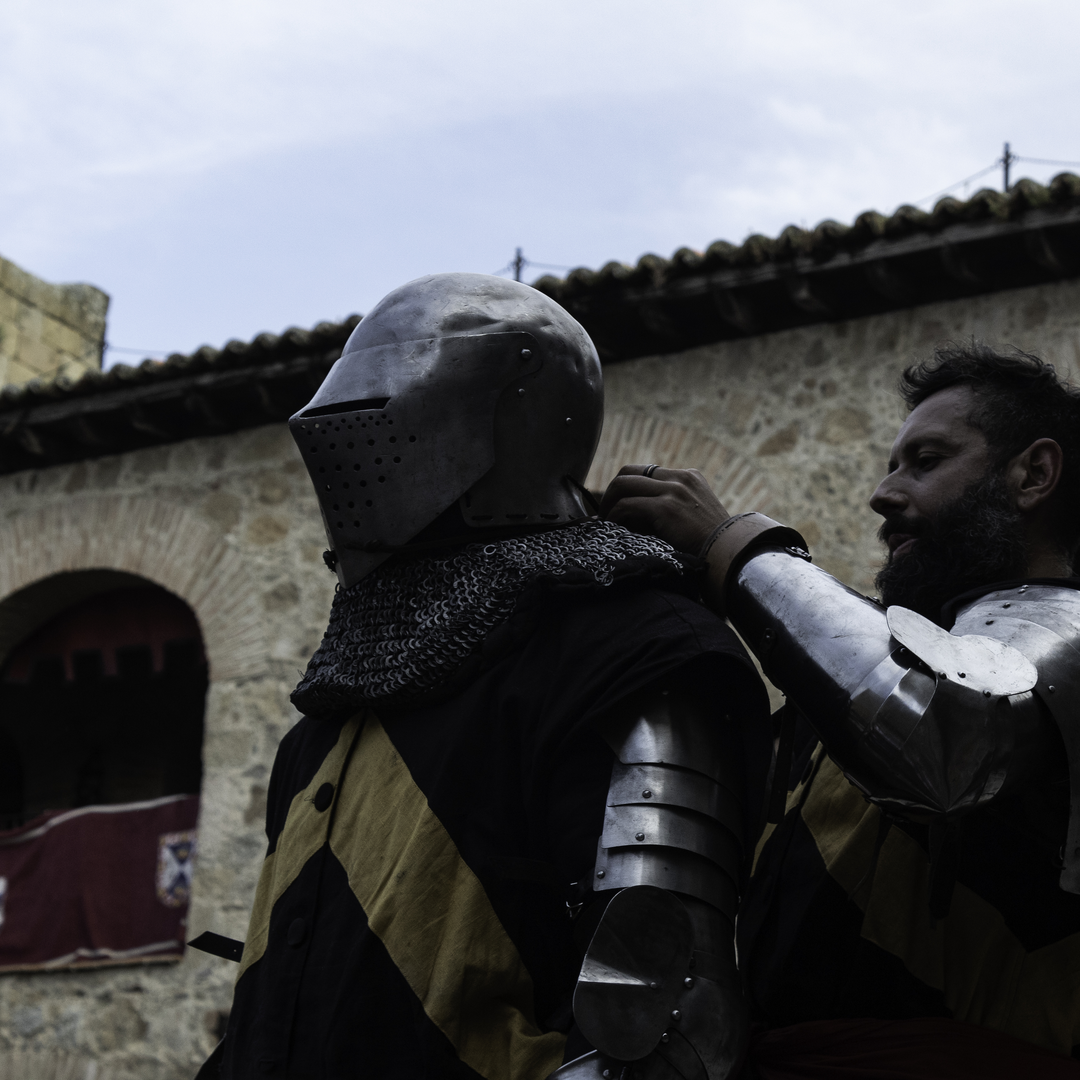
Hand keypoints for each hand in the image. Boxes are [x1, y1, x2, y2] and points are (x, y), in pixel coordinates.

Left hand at [600, 465, 729, 554]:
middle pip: (629, 471)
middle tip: (605, 514)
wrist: (731, 556)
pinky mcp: (666, 507)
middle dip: (612, 492)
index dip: (626, 488)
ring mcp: (673, 490)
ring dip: (608, 504)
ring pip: (623, 484)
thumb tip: (633, 518)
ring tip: (604, 522)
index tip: (617, 507)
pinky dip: (614, 517)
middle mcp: (680, 478)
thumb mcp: (694, 517)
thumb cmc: (712, 546)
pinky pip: (626, 505)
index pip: (646, 472)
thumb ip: (670, 509)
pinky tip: (613, 529)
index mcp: (688, 478)